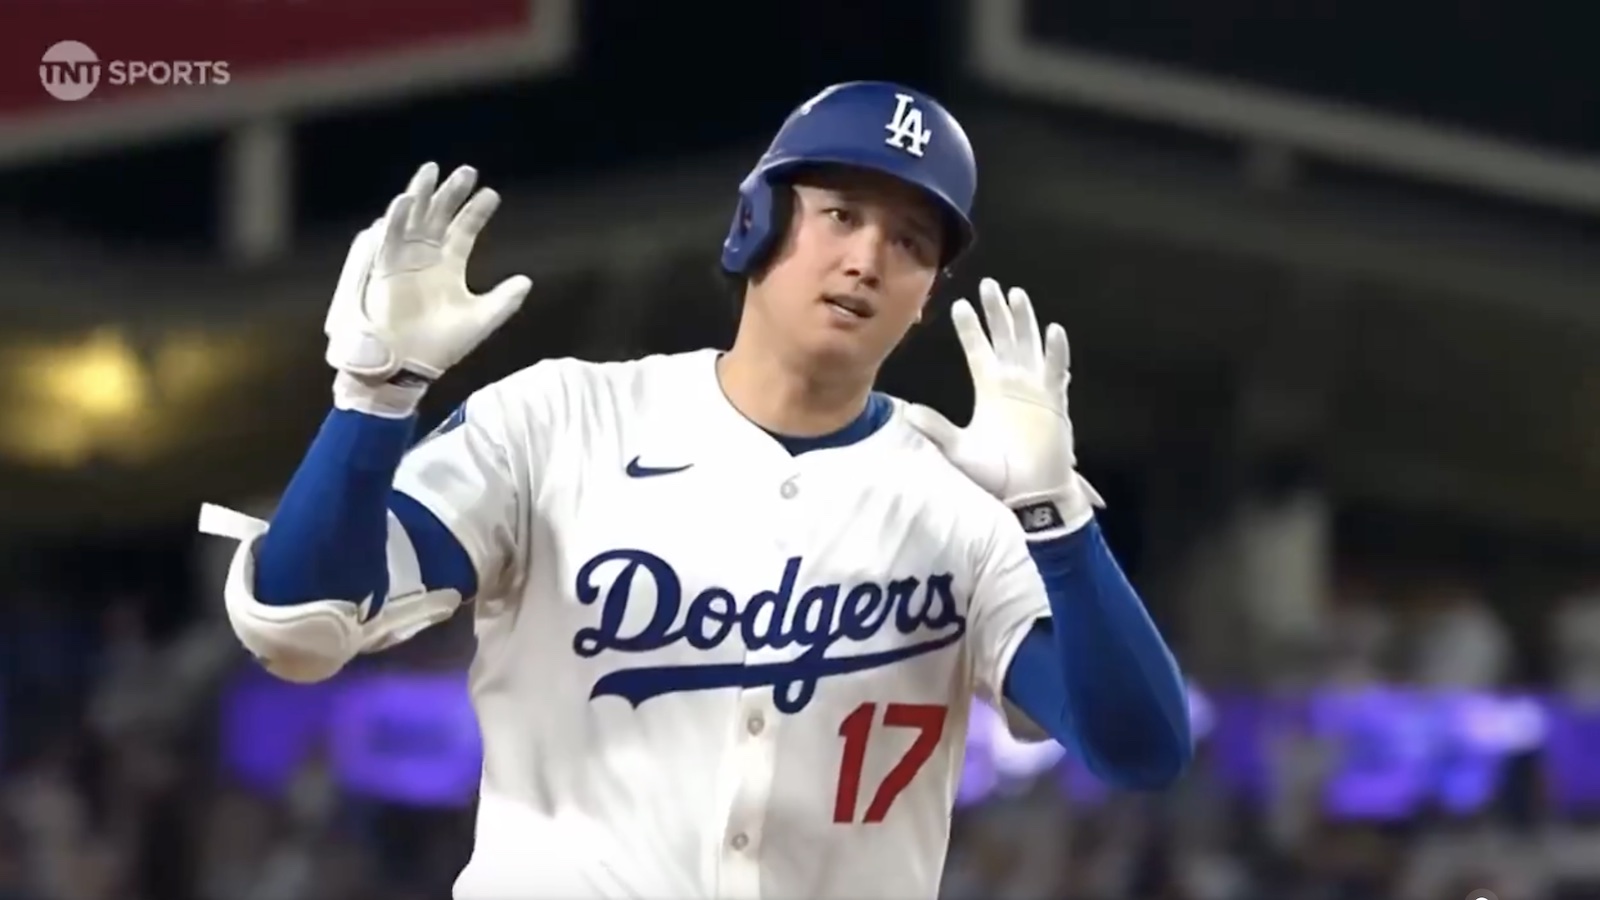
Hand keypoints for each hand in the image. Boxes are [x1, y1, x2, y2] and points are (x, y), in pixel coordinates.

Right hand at [325, 162, 530, 416]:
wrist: (407, 368)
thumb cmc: (441, 347)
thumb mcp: (479, 321)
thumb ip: (503, 301)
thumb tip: (527, 281)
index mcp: (449, 266)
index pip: (465, 230)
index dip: (477, 211)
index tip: (491, 193)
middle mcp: (426, 258)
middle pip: (439, 216)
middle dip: (451, 193)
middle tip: (467, 171)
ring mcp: (404, 261)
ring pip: (413, 219)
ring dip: (421, 195)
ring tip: (431, 170)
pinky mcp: (385, 270)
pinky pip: (390, 239)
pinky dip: (397, 219)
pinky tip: (407, 200)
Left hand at [905, 278, 1103, 538]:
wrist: (1029, 493)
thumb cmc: (996, 474)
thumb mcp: (959, 450)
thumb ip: (937, 430)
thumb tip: (907, 412)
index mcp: (989, 390)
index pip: (978, 350)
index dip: (969, 328)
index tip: (958, 305)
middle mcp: (1012, 383)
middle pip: (1004, 337)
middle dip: (996, 311)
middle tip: (988, 284)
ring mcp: (1035, 389)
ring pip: (1029, 345)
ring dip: (1024, 321)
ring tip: (1016, 295)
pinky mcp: (1055, 401)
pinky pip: (1056, 371)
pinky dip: (1055, 352)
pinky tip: (1052, 331)